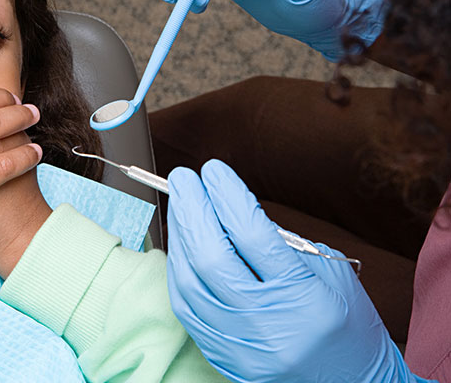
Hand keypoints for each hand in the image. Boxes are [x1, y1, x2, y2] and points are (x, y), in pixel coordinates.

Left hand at [166, 160, 425, 382]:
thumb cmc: (346, 323)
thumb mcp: (330, 272)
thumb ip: (281, 241)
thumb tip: (230, 207)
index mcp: (305, 298)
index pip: (254, 236)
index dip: (227, 196)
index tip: (213, 170)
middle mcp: (269, 324)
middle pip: (212, 257)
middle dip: (192, 209)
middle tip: (183, 177)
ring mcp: (241, 344)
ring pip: (190, 281)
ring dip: (179, 235)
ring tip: (180, 204)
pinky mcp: (223, 355)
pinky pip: (186, 306)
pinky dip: (178, 268)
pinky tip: (180, 243)